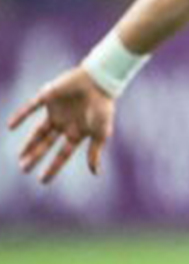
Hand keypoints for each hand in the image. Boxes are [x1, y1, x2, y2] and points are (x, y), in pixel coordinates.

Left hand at [8, 66, 116, 182]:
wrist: (99, 82)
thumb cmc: (103, 108)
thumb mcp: (101, 134)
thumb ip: (95, 152)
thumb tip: (95, 174)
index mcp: (77, 133)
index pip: (62, 154)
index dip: (52, 167)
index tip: (42, 181)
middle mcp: (65, 124)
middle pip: (47, 144)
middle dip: (36, 156)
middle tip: (23, 169)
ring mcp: (55, 111)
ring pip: (38, 131)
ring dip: (29, 143)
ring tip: (19, 156)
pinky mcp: (48, 97)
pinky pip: (31, 107)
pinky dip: (21, 116)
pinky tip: (10, 126)